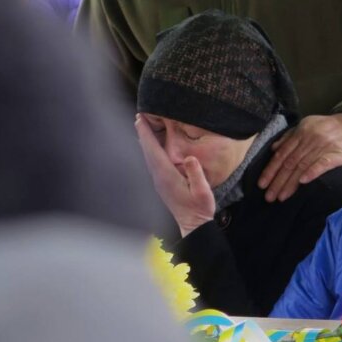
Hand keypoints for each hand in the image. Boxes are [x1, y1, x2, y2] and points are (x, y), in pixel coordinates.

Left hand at [135, 114, 215, 236]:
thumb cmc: (200, 208)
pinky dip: (149, 151)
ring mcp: (159, 181)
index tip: (140, 119)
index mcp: (167, 176)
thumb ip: (196, 174)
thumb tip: (189, 157)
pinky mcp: (161, 184)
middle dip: (142, 134)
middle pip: (147, 151)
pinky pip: (151, 163)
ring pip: (148, 157)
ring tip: (142, 128)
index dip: (146, 134)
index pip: (154, 150)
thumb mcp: (203, 191)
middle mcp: (159, 177)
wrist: (193, 224)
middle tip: (138, 117)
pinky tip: (150, 147)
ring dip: (144, 142)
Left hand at [258, 113, 341, 201]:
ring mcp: (323, 146)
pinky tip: (303, 182)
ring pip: (302, 166)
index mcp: (301, 132)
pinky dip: (312, 172)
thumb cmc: (330, 129)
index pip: (282, 154)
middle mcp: (310, 138)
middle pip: (290, 162)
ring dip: (291, 183)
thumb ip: (290, 137)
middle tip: (269, 197)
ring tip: (281, 197)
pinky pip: (323, 163)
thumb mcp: (308, 126)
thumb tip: (274, 149)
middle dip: (277, 181)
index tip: (262, 184)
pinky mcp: (337, 154)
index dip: (271, 169)